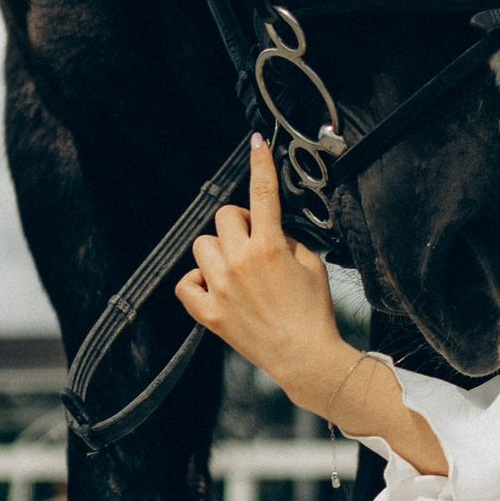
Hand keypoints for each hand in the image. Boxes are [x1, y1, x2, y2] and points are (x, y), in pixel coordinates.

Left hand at [172, 138, 354, 408]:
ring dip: (218, 250)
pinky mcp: (209, 313)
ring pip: (202, 245)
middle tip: (253, 241)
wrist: (304, 357)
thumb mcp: (312, 265)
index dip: (261, 163)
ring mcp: (220, 288)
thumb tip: (270, 232)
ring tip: (236, 270)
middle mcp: (241, 263)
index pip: (263, 193)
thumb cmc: (313, 312)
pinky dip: (197, 281)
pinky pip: (186, 282)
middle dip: (239, 222)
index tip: (257, 143)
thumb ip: (288, 241)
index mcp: (271, 247)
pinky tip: (215, 289)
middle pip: (224, 216)